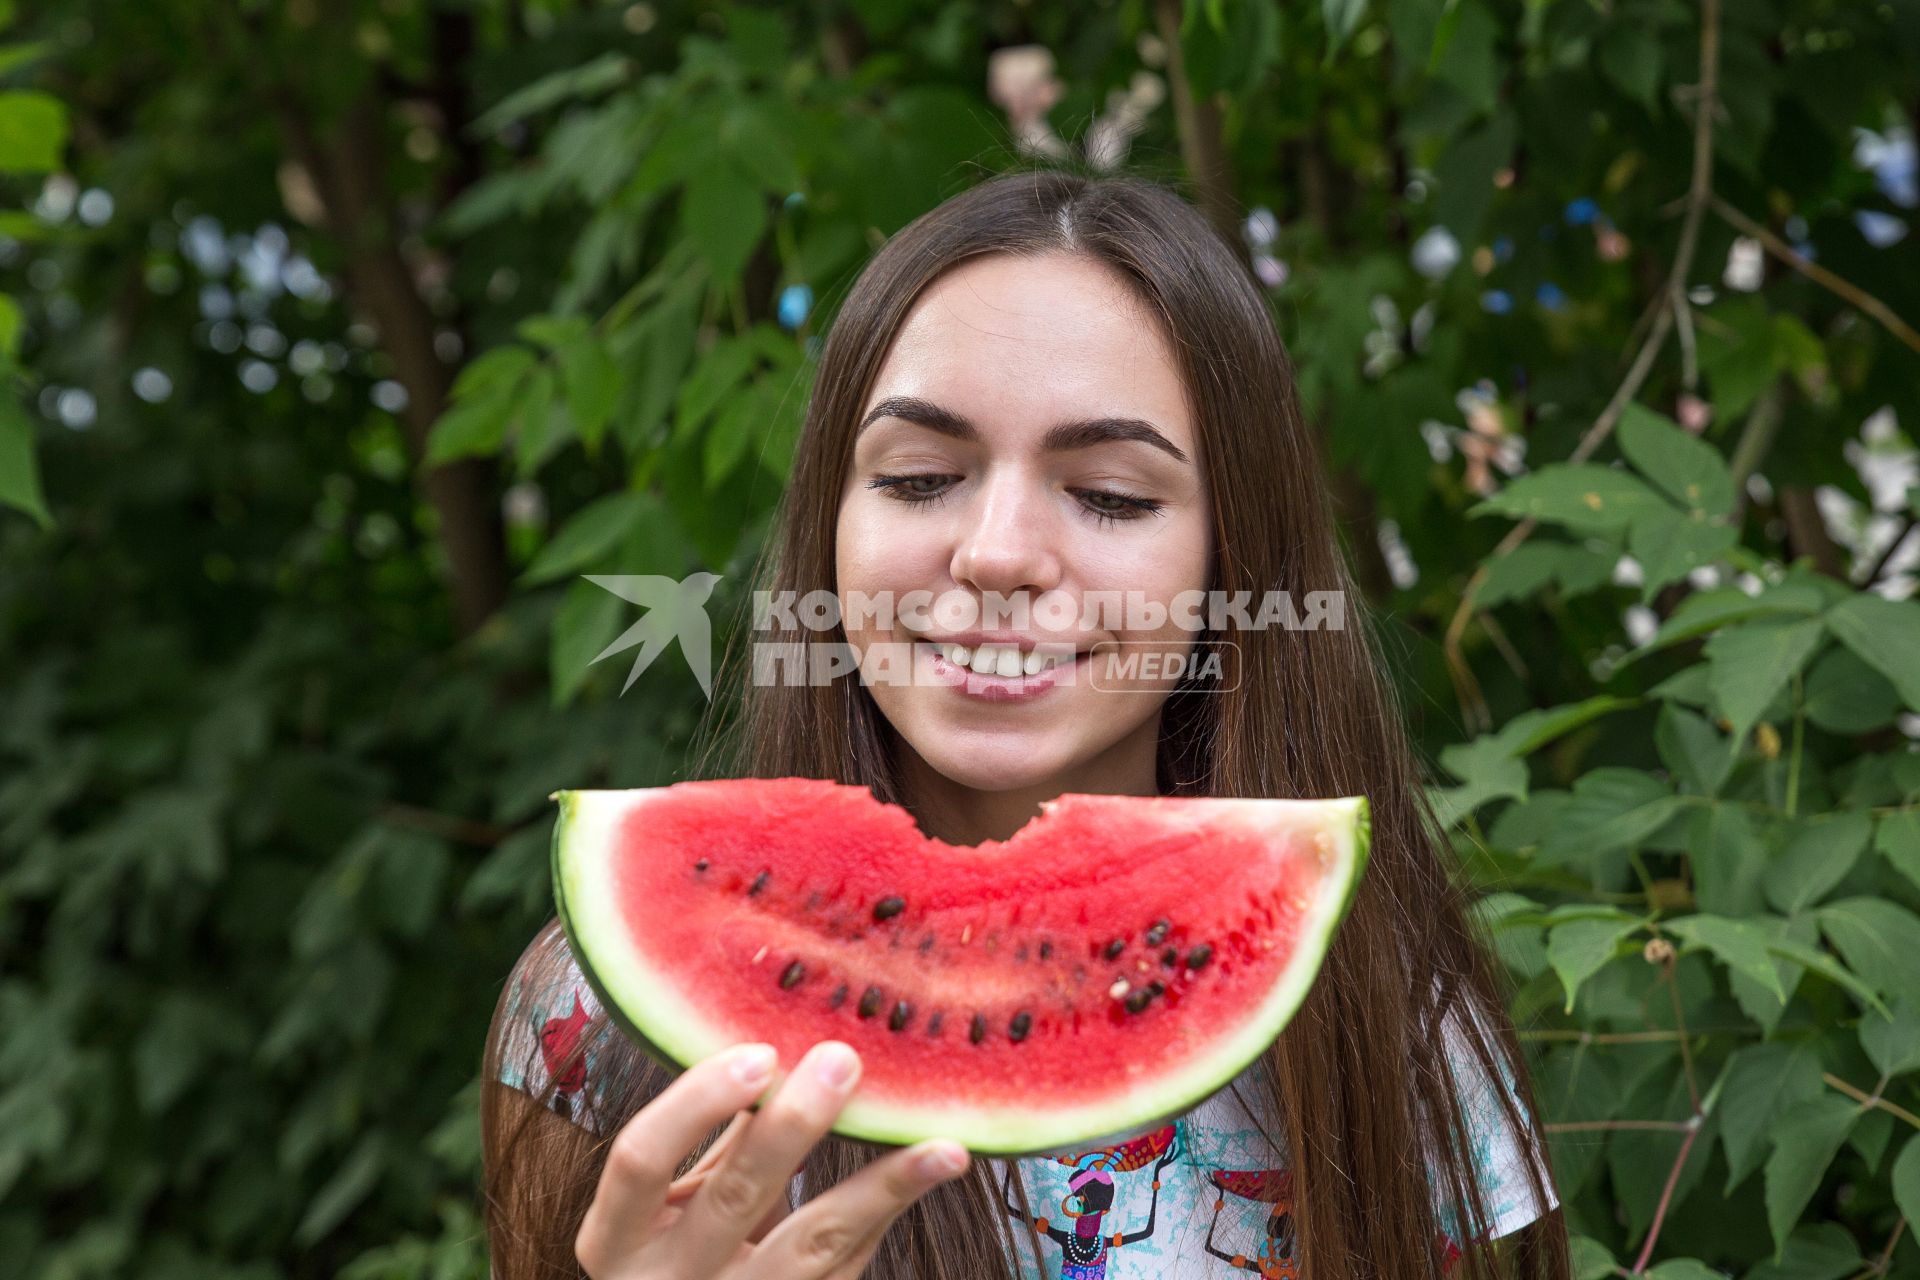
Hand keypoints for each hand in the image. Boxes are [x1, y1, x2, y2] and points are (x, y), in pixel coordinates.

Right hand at [573, 1040, 970, 1278]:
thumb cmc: (668, 1255)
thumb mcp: (666, 1205)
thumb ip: (708, 1137)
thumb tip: (769, 1038)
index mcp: (613, 1240)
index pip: (640, 1161)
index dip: (696, 1104)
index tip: (758, 1053)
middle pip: (736, 1196)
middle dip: (795, 1124)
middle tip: (843, 1059)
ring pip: (812, 1245)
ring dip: (881, 1187)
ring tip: (942, 1145)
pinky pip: (844, 1268)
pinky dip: (885, 1214)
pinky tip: (930, 1172)